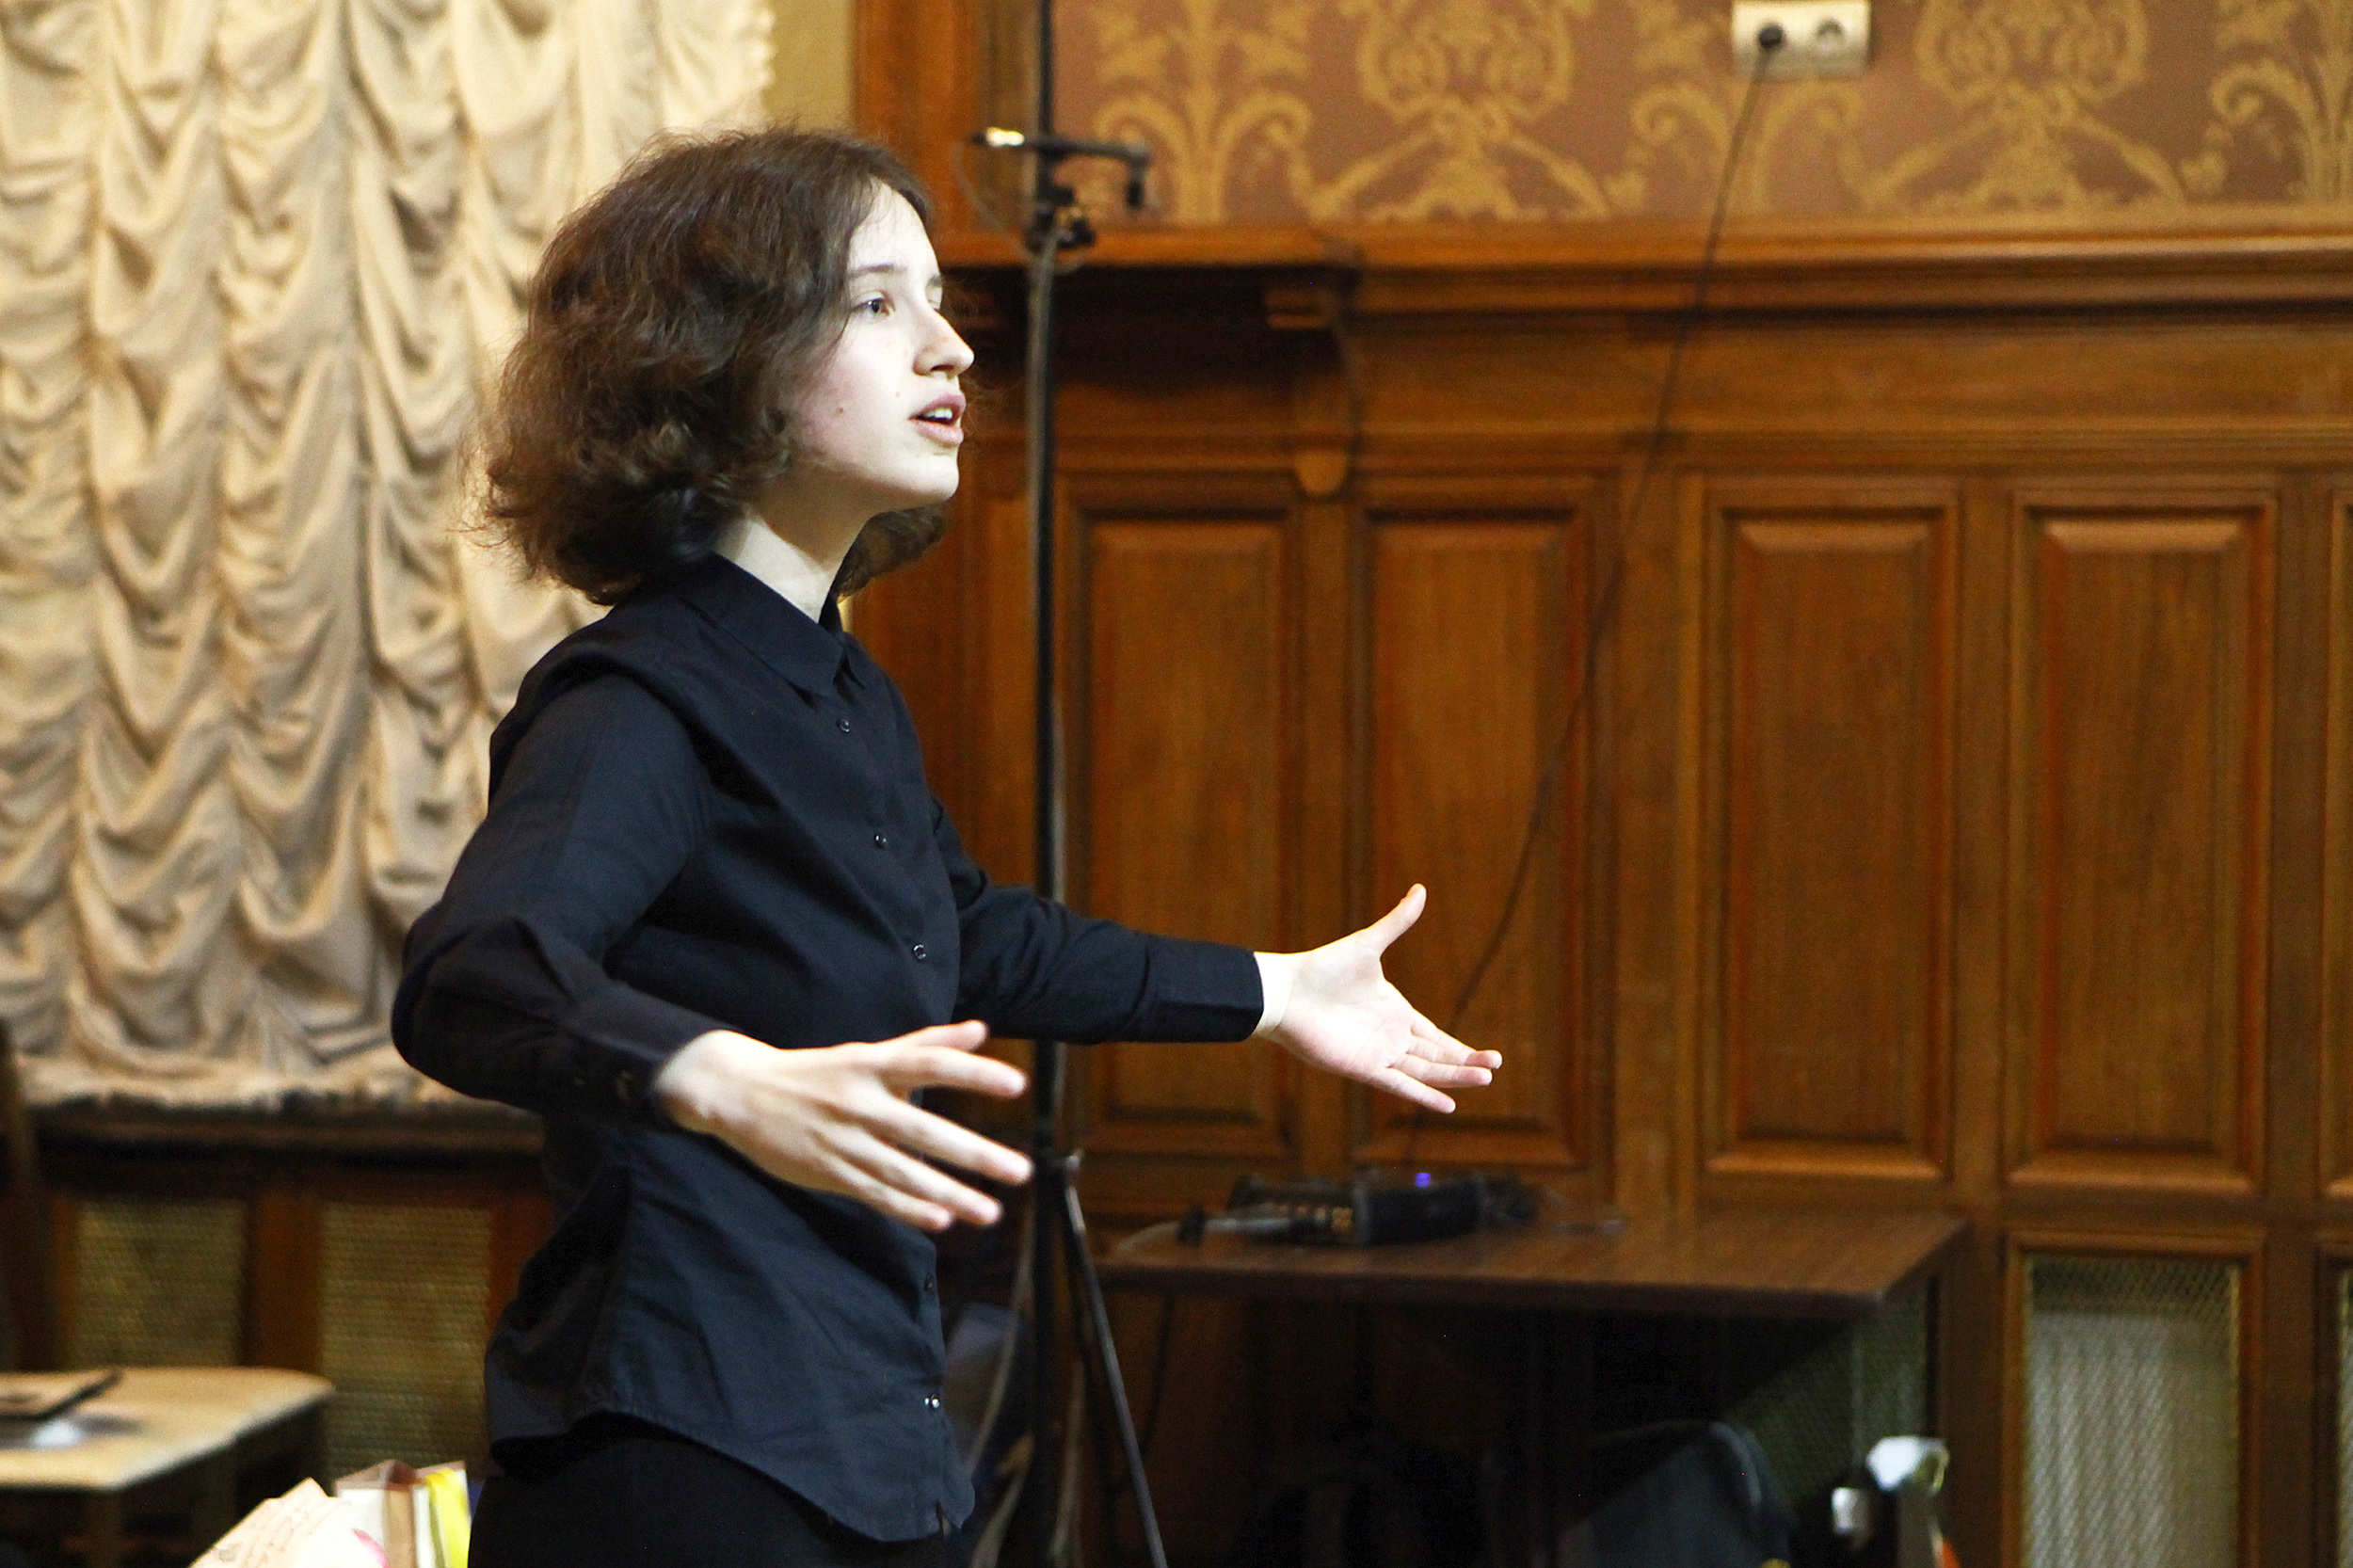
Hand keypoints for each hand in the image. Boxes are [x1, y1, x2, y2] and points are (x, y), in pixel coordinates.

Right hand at [653, 1020, 1031, 1231]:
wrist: (739, 1093)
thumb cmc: (815, 1071)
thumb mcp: (866, 1051)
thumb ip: (925, 1043)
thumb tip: (980, 1029)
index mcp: (872, 1065)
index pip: (932, 1065)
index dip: (973, 1074)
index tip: (1015, 1085)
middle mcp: (860, 1103)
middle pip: (925, 1131)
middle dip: (974, 1154)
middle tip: (1021, 1171)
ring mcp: (844, 1141)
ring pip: (904, 1172)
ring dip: (950, 1193)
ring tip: (991, 1211)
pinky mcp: (828, 1171)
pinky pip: (874, 1193)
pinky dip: (907, 1208)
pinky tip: (941, 1220)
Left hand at [1261, 885, 1500, 1112]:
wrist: (1288, 992)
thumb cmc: (1323, 967)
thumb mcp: (1368, 943)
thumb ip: (1397, 921)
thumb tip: (1420, 889)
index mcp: (1395, 1011)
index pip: (1435, 1036)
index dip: (1461, 1047)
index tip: (1489, 1057)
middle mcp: (1390, 1036)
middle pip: (1437, 1056)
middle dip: (1467, 1063)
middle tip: (1495, 1067)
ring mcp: (1378, 1054)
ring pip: (1425, 1071)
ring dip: (1454, 1077)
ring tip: (1484, 1080)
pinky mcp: (1364, 1068)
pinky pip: (1400, 1085)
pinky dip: (1424, 1095)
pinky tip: (1448, 1105)